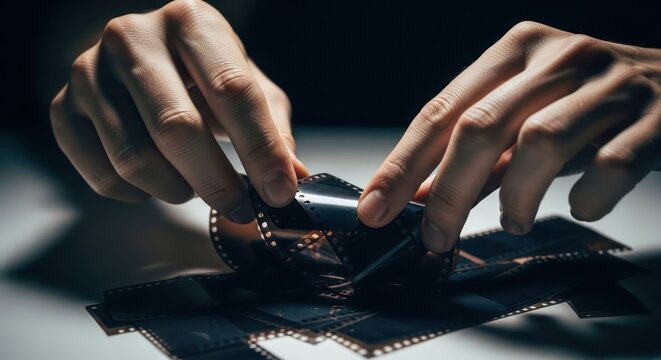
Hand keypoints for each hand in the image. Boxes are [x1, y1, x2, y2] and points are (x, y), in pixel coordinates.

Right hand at [50, 0, 307, 222]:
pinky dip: (135, 194)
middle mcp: (133, 36)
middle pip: (176, 127)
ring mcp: (90, 70)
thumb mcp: (249, 84)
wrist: (142, 58)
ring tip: (193, 187)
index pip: (231, 90)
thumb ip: (272, 127)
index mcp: (191, 21)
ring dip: (175, 189)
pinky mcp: (63, 106)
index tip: (279, 191)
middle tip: (240, 207)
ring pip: (134, 158)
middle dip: (216, 181)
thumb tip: (292, 178)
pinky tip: (154, 183)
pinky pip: (100, 173)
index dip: (260, 148)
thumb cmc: (203, 72)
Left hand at [358, 21, 660, 251]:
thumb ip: (478, 153)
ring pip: (540, 143)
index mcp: (515, 51)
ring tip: (513, 221)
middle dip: (448, 191)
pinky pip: (610, 165)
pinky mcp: (656, 117)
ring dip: (515, 196)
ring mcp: (609, 84)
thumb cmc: (589, 102)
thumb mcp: (527, 115)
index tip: (375, 207)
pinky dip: (586, 197)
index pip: (442, 111)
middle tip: (433, 235)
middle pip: (481, 126)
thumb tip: (419, 194)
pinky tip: (579, 205)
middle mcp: (558, 57)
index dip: (402, 165)